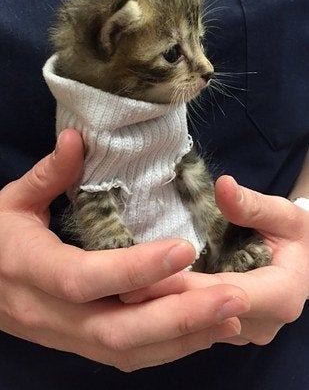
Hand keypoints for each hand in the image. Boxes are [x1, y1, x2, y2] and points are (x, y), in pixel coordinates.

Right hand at [0, 132, 249, 370]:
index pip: (84, 277)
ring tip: (230, 314)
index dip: (134, 269)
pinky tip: (203, 331)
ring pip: (127, 350)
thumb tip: (76, 138)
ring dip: (182, 337)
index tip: (184, 248)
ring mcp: (64, 335)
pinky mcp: (78, 344)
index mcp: (28, 267)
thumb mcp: (12, 202)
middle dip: (178, 316)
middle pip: (116, 329)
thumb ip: (48, 174)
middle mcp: (48, 312)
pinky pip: (126, 355)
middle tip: (233, 296)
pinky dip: (168, 348)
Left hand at [122, 175, 308, 345]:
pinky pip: (195, 323)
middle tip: (116, 288)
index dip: (182, 286)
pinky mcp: (227, 327)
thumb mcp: (285, 215)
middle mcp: (259, 323)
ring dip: (159, 310)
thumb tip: (223, 187)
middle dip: (160, 302)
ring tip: (118, 294)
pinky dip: (168, 310)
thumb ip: (254, 205)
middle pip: (203, 315)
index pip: (224, 294)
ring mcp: (242, 329)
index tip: (143, 275)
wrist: (304, 261)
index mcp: (279, 295)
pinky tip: (138, 298)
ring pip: (196, 326)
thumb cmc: (296, 236)